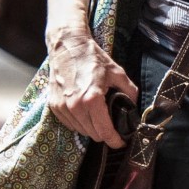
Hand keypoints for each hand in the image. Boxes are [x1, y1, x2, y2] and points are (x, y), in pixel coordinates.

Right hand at [45, 25, 135, 146]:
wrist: (66, 47)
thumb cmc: (91, 58)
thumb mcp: (117, 72)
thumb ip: (130, 91)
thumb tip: (134, 106)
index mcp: (92, 99)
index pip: (105, 132)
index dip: (115, 141)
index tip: (120, 142)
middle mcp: (75, 106)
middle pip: (94, 135)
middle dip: (104, 132)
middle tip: (111, 124)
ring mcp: (62, 107)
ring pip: (81, 131)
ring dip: (91, 128)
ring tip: (97, 115)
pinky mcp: (54, 106)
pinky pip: (70, 124)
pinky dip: (79, 122)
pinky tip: (85, 111)